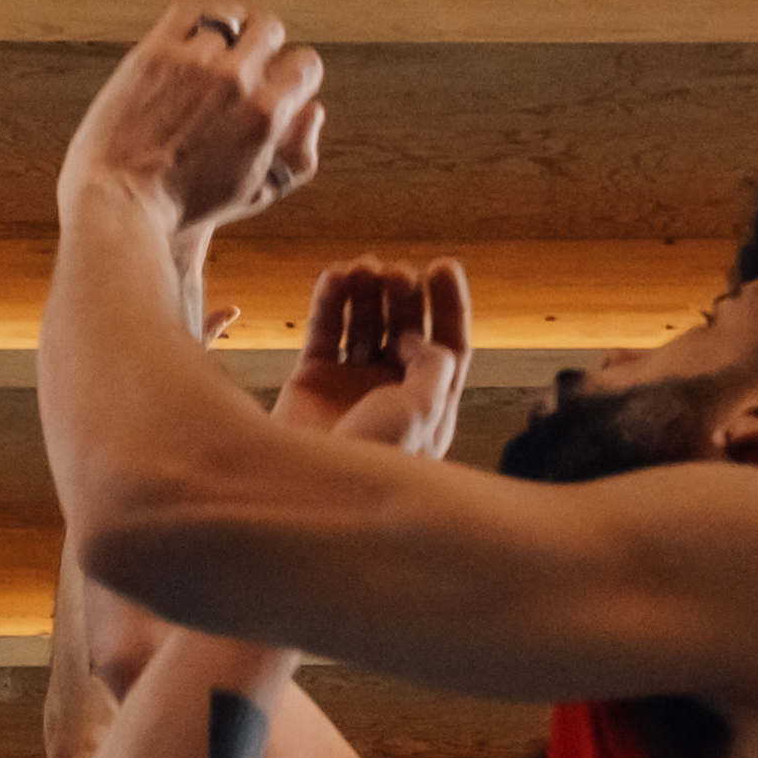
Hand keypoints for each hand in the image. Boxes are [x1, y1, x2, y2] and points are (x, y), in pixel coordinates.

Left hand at [64, 0, 324, 249]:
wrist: (119, 202)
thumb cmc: (186, 206)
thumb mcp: (255, 193)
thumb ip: (297, 153)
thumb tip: (314, 108)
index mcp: (266, 114)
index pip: (306, 64)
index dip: (294, 73)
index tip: (277, 81)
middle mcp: (236, 81)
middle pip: (270, 29)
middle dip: (263, 45)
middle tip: (246, 60)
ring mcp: (194, 62)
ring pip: (229, 19)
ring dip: (223, 34)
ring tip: (211, 52)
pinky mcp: (155, 52)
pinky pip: (190, 10)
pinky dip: (197, 18)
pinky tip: (191, 34)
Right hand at [273, 255, 477, 457]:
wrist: (307, 491)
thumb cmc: (374, 459)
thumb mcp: (422, 411)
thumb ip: (434, 366)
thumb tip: (423, 336)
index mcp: (430, 405)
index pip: (449, 345)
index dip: (450, 304)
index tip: (442, 265)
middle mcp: (392, 393)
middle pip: (406, 328)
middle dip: (404, 295)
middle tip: (396, 274)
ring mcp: (351, 386)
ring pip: (365, 324)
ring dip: (367, 292)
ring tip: (363, 269)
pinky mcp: (312, 381)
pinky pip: (324, 330)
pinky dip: (329, 300)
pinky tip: (335, 275)